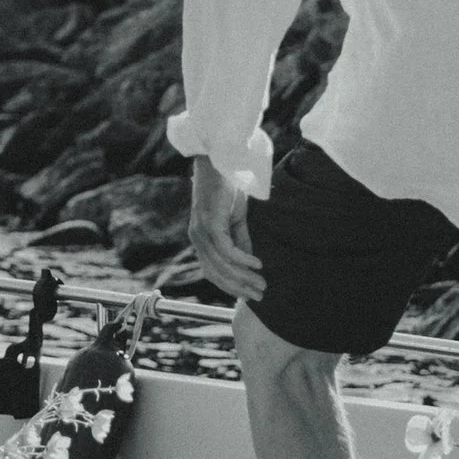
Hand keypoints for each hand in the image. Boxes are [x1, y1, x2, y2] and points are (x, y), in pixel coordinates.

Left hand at [188, 157, 263, 303]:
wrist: (218, 162)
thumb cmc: (226, 187)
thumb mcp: (236, 218)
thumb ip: (240, 240)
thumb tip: (249, 262)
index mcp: (200, 239)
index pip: (213, 272)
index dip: (230, 286)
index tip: (248, 295)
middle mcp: (197, 239)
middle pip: (217, 274)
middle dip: (239, 288)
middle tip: (259, 296)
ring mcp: (201, 232)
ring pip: (223, 265)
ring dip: (244, 278)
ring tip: (261, 284)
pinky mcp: (210, 224)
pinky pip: (227, 250)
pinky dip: (243, 260)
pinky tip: (257, 265)